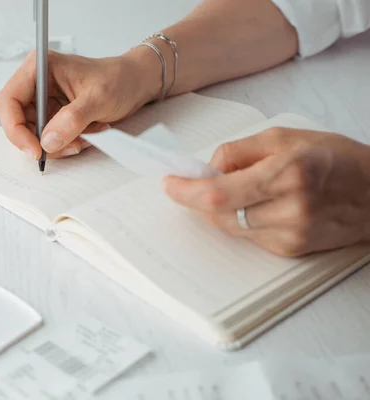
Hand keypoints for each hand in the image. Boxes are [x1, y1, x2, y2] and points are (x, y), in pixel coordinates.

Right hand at [0, 47, 160, 158]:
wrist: (137, 84)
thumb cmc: (119, 80)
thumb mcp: (98, 98)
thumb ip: (71, 120)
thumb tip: (47, 141)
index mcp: (39, 69)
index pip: (9, 101)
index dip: (15, 129)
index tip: (35, 150)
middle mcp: (36, 85)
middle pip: (18, 123)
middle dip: (42, 141)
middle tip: (70, 146)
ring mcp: (45, 102)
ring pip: (35, 135)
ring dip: (59, 144)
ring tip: (86, 136)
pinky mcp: (54, 117)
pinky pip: (50, 139)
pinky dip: (67, 144)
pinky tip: (89, 134)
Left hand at [163, 128, 369, 256]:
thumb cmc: (336, 159)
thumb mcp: (285, 137)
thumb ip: (239, 151)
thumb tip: (207, 168)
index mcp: (288, 174)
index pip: (218, 193)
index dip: (187, 191)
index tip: (170, 183)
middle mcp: (290, 210)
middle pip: (219, 214)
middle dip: (198, 198)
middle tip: (191, 182)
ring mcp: (291, 235)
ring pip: (230, 227)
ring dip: (218, 209)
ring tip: (234, 186)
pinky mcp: (291, 250)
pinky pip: (248, 235)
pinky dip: (239, 219)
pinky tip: (253, 203)